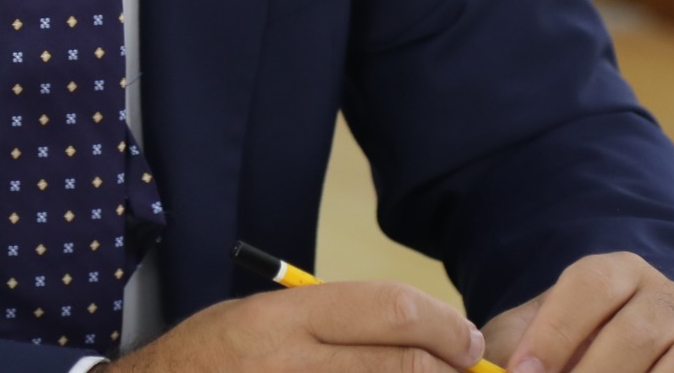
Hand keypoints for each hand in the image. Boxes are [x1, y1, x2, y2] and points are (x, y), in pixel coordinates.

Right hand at [115, 280, 487, 372]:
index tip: (462, 336)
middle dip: (448, 363)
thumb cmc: (207, 360)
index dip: (440, 323)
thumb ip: (327, 322)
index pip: (388, 310)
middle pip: (402, 360)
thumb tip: (407, 328)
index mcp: (282, 319)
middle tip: (466, 363)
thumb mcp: (259, 319)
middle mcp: (293, 364)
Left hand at [479, 253, 673, 372]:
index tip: (525, 372)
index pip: (590, 284)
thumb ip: (506, 352)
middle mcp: (665, 296)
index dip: (556, 330)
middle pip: (636, 330)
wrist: (636, 362)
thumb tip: (481, 368)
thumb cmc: (569, 353)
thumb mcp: (535, 343)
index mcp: (616, 273)